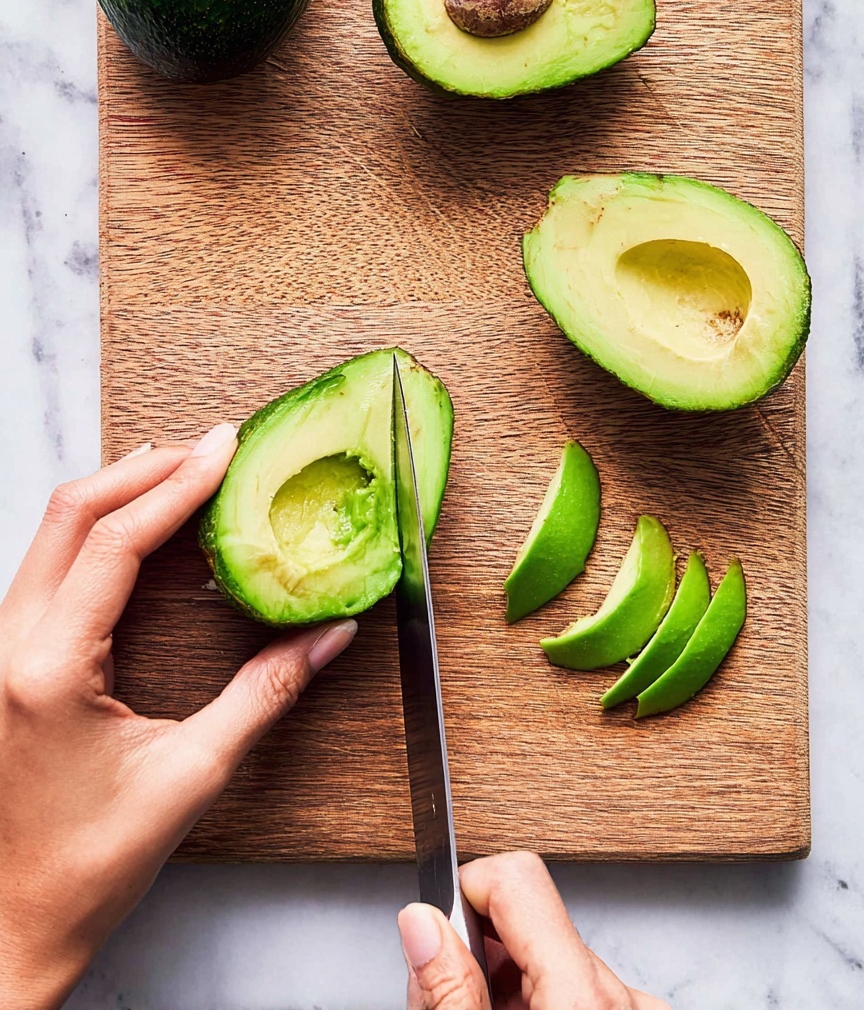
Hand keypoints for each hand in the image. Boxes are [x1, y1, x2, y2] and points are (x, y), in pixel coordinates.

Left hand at [0, 428, 356, 1009]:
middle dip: (146, 466)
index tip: (228, 448)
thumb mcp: (190, 777)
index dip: (177, 485)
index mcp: (46, 669)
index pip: (113, 542)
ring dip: (119, 490)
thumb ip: (264, 695)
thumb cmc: (88, 864)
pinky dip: (98, 527)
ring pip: (51, 531)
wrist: (14, 921)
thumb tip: (328, 635)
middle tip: (215, 445)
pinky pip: (48, 563)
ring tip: (188, 470)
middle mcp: (8, 646)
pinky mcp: (4, 657)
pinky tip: (143, 525)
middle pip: (71, 513)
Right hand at [398, 852, 669, 1009]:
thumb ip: (448, 988)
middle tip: (450, 998)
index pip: (517, 878)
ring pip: (553, 957)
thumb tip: (421, 921)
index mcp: (585, 997)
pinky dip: (543, 1000)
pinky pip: (579, 985)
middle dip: (480, 954)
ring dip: (511, 984)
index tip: (436, 927)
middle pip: (531, 922)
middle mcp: (623, 998)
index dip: (465, 892)